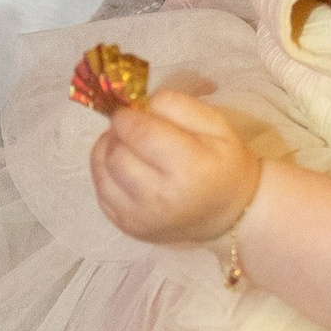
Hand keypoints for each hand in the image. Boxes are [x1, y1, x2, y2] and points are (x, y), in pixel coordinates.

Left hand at [89, 90, 264, 247]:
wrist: (228, 215)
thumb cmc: (224, 165)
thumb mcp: (217, 126)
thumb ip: (179, 106)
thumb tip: (141, 103)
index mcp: (190, 168)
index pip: (140, 134)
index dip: (128, 115)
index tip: (132, 110)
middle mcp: (162, 198)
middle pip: (116, 155)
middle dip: (118, 134)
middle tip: (132, 129)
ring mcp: (141, 218)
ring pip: (102, 172)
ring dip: (108, 151)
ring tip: (127, 146)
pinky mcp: (128, 227)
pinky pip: (101, 192)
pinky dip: (106, 173)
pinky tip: (124, 167)